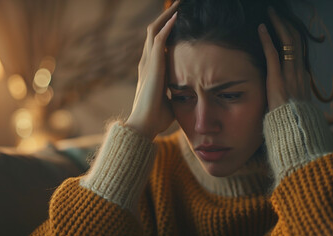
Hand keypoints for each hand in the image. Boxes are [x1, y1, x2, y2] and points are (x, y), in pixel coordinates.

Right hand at [125, 1, 178, 138]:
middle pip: (154, 30)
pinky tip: (177, 15)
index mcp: (150, 69)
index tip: (179, 19)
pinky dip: (167, 26)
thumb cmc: (156, 116)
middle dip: (167, 15)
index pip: (157, 41)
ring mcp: (147, 62)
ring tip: (179, 3)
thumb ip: (176, 91)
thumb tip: (188, 93)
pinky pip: (158, 39)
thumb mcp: (170, 98)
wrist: (144, 125)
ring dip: (167, 15)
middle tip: (180, 4)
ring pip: (155, 29)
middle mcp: (146, 61)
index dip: (167, 28)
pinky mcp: (152, 66)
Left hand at [258, 7, 311, 110]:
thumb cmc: (290, 119)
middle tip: (275, 13)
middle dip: (285, 24)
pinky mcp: (277, 78)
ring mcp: (289, 73)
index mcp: (301, 75)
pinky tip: (261, 28)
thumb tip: (282, 90)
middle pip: (294, 40)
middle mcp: (298, 71)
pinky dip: (267, 39)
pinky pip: (273, 54)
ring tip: (271, 13)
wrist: (293, 130)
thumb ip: (288, 92)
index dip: (290, 34)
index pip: (297, 49)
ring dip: (278, 25)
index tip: (283, 25)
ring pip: (287, 42)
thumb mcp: (292, 102)